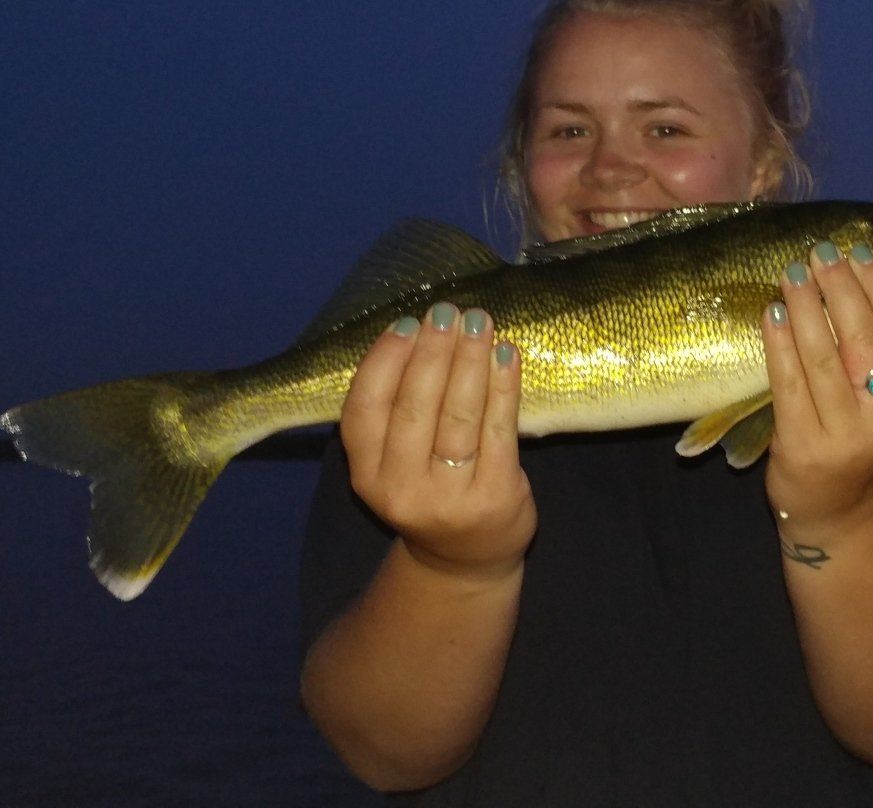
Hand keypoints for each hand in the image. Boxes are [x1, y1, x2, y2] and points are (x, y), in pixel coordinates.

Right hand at [341, 302, 535, 580]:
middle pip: (415, 408)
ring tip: (479, 322)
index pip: (365, 410)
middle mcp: (402, 490)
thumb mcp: (393, 463)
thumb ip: (395, 409)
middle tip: (447, 311)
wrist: (467, 560)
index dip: (384, 362)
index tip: (406, 323)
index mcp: (367, 476)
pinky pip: (499, 430)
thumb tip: (417, 331)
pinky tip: (506, 356)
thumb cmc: (429, 490)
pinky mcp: (495, 497)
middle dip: (433, 352)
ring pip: (459, 416)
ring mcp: (450, 497)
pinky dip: (504, 387)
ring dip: (470, 360)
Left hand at [760, 240, 872, 536]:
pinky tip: (772, 312)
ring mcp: (842, 433)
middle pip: (863, 339)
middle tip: (822, 252)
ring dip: (806, 306)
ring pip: (823, 357)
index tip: (862, 252)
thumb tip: (858, 280)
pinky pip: (788, 382)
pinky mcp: (802, 445)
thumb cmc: (857, 442)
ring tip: (793, 273)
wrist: (836, 513)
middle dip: (842, 288)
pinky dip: (779, 342)